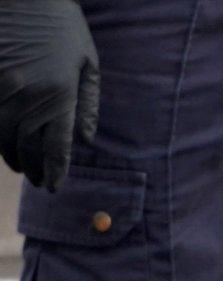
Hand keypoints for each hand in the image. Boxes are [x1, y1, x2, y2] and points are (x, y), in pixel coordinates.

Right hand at [0, 0, 98, 189]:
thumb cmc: (61, 26)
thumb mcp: (86, 62)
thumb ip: (87, 103)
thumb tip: (86, 140)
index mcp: (60, 95)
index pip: (56, 148)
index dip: (55, 172)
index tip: (53, 186)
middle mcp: (29, 96)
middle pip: (27, 147)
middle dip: (34, 168)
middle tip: (39, 180)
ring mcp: (3, 88)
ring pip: (3, 136)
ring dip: (11, 156)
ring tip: (21, 165)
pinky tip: (1, 143)